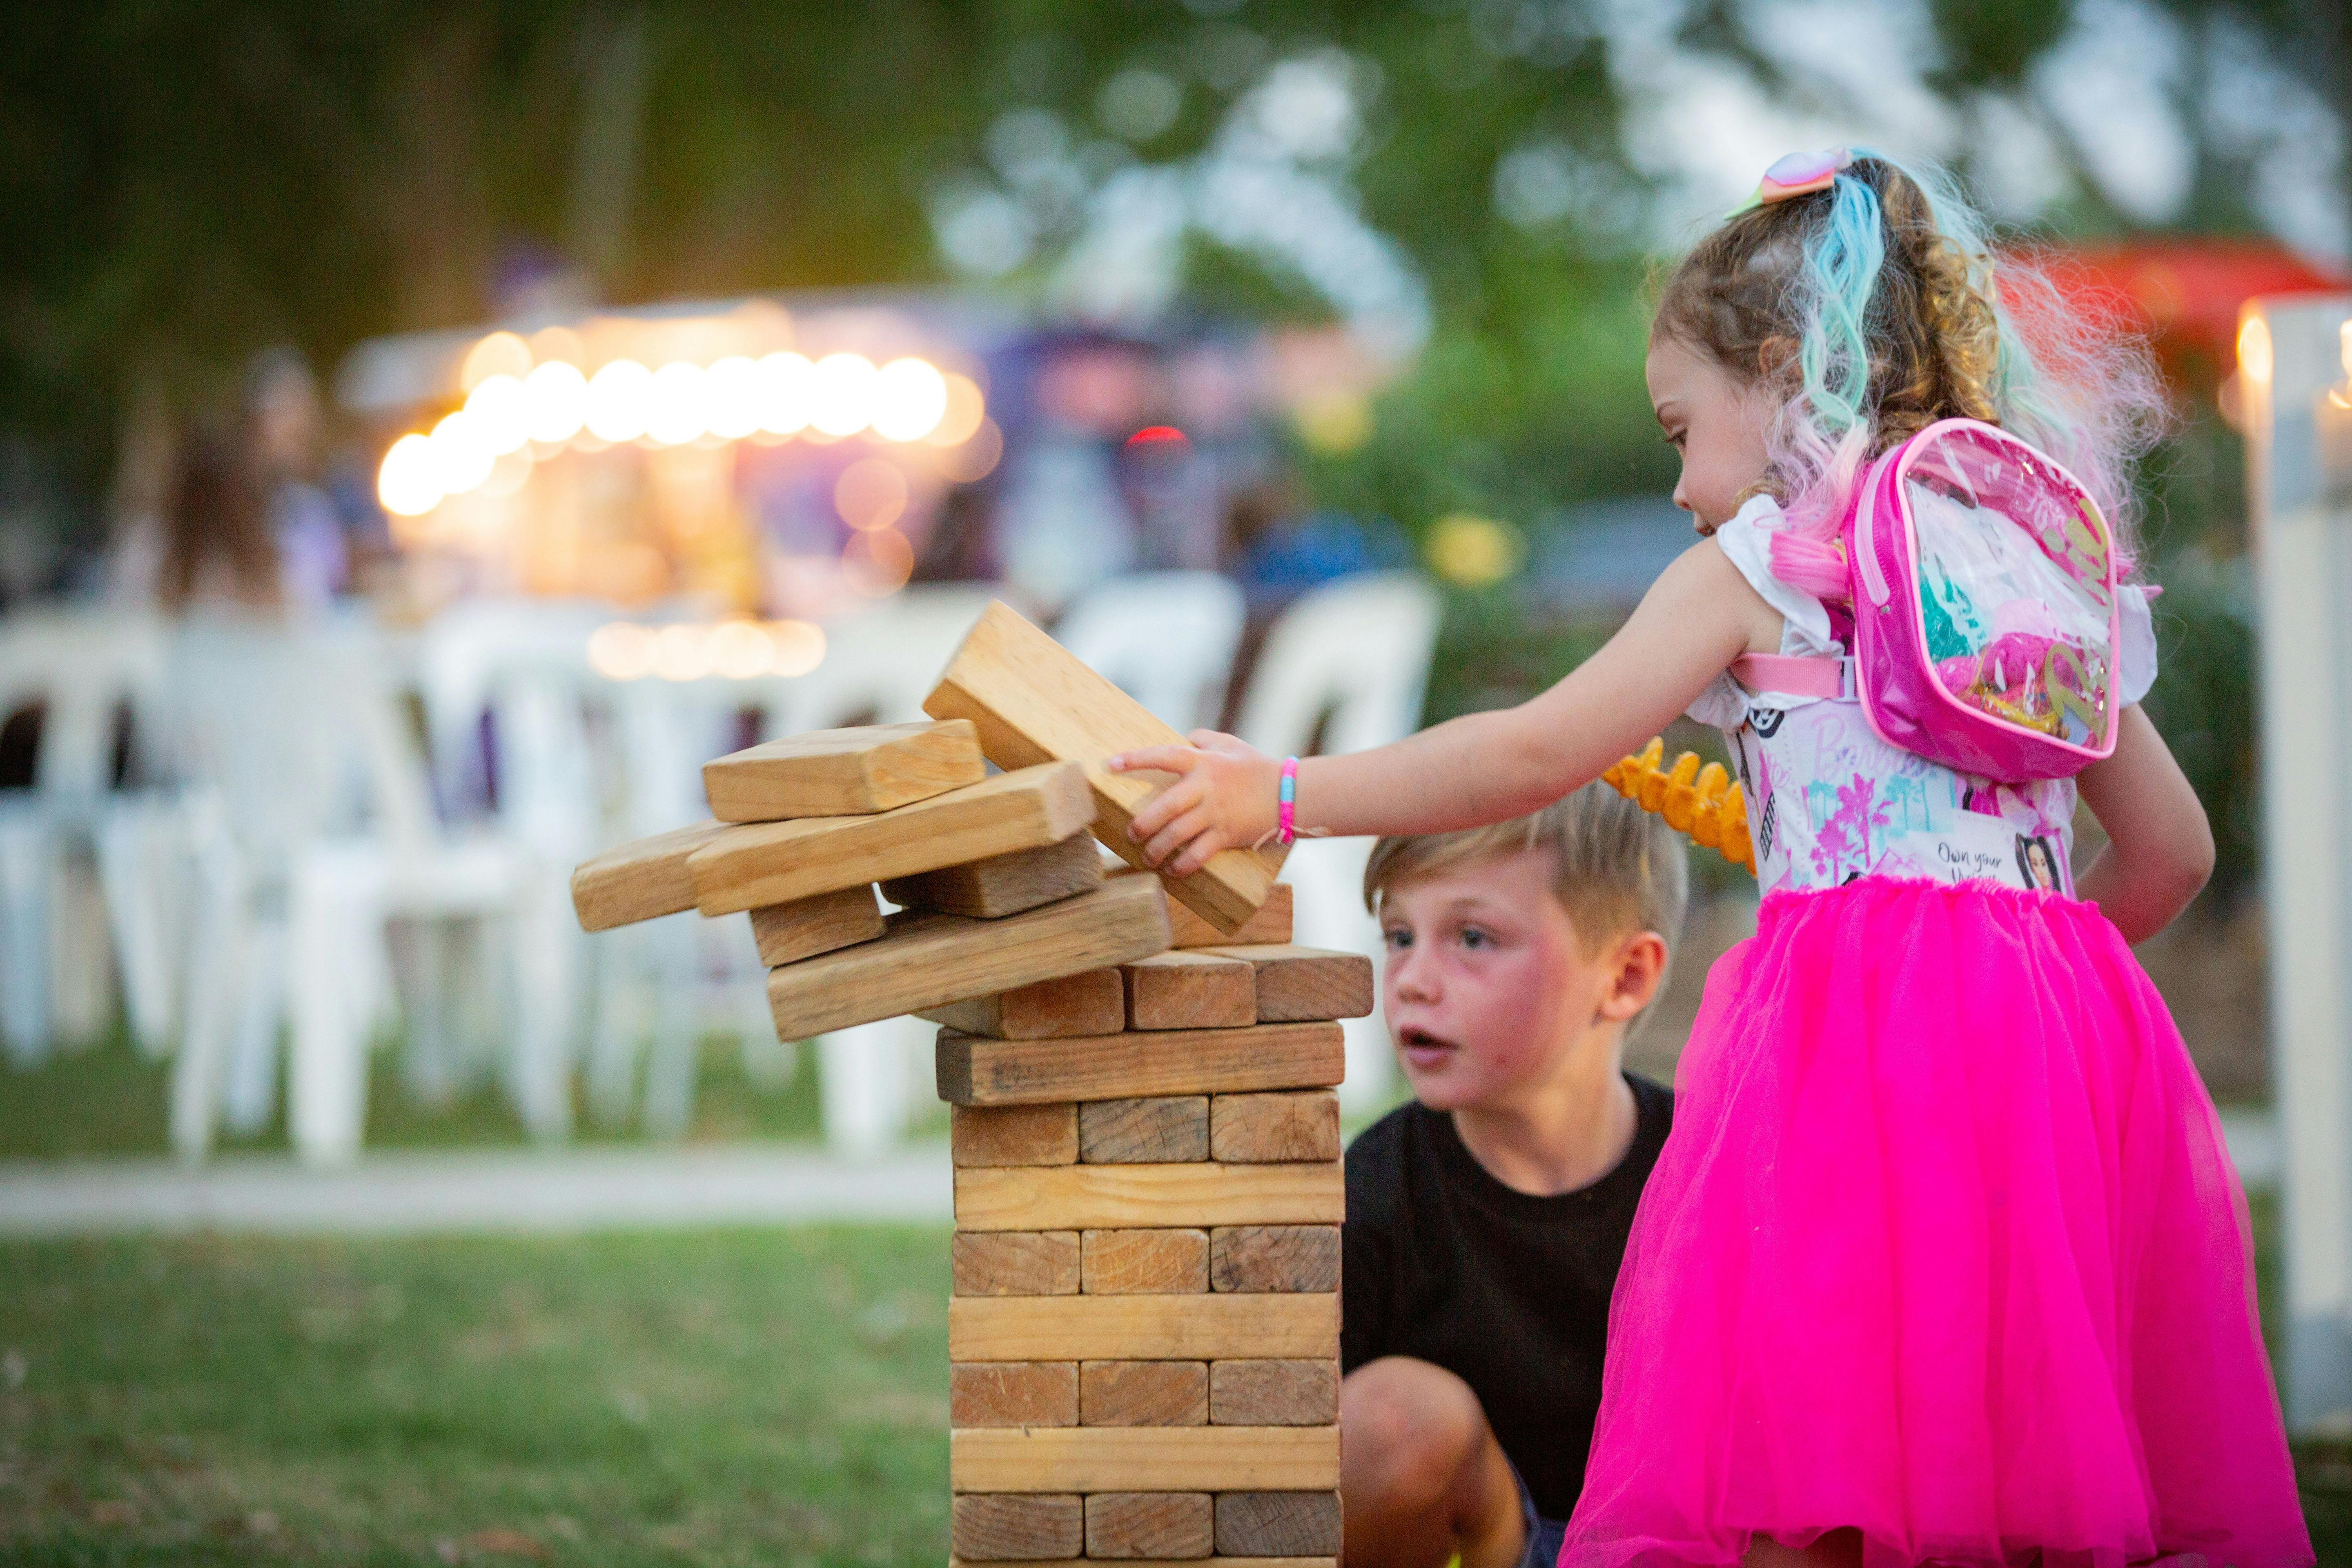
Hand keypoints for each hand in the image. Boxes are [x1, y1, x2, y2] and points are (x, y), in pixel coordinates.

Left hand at [1107, 730, 1280, 875]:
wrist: (1291, 794)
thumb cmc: (1258, 768)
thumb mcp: (1231, 745)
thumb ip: (1205, 739)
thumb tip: (1186, 735)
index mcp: (1203, 762)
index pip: (1164, 756)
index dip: (1135, 759)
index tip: (1110, 765)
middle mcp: (1206, 787)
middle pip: (1165, 806)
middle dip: (1142, 823)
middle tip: (1131, 833)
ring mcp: (1216, 813)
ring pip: (1176, 835)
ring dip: (1156, 849)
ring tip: (1147, 857)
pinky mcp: (1226, 835)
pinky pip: (1198, 855)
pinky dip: (1182, 866)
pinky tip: (1173, 871)